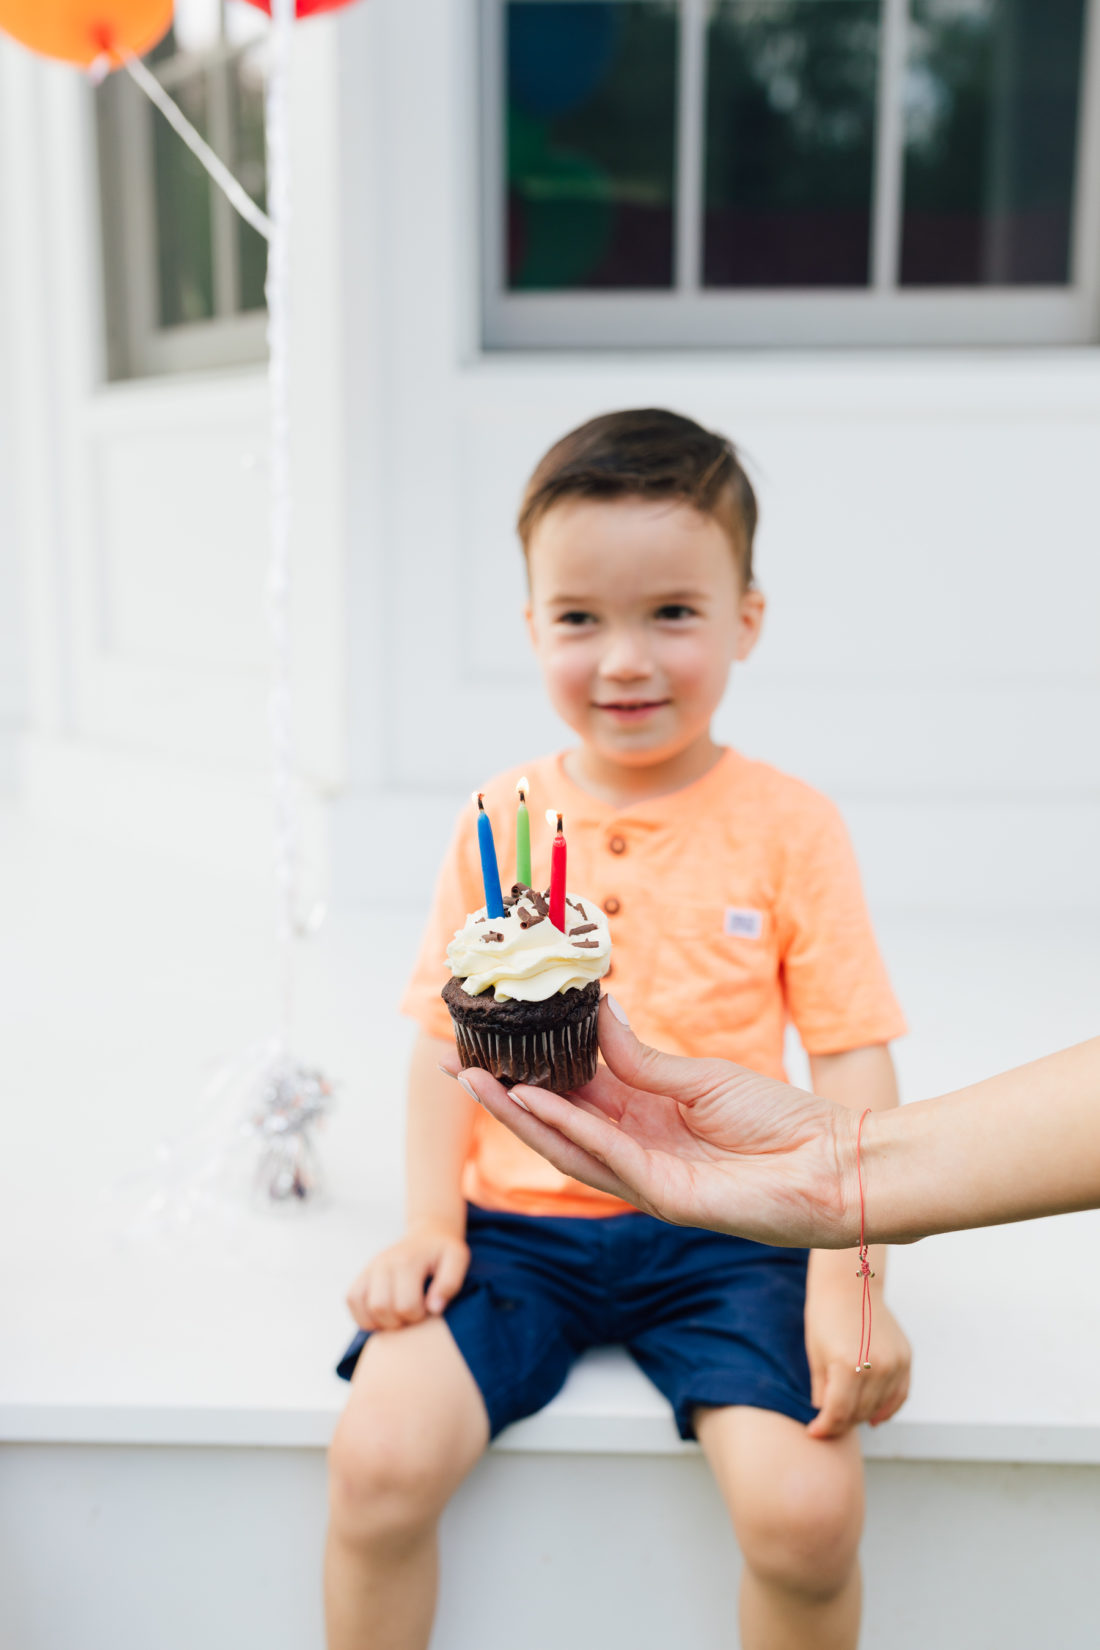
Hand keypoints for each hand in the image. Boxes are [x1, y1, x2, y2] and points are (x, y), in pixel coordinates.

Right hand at [345, 1221, 469, 1332]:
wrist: (428, 1236)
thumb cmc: (443, 1253)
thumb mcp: (458, 1259)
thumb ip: (450, 1283)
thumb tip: (433, 1308)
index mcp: (407, 1260)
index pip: (406, 1306)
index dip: (418, 1316)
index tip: (428, 1309)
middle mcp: (383, 1262)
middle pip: (381, 1308)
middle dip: (399, 1321)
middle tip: (413, 1314)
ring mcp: (370, 1268)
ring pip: (364, 1307)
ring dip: (381, 1321)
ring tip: (399, 1316)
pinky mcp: (361, 1275)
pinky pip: (351, 1300)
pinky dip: (364, 1315)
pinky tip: (383, 1315)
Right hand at [450, 997, 860, 1249]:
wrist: (837, 1165)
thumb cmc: (782, 1123)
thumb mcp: (701, 1077)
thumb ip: (643, 1058)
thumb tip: (597, 1011)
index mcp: (646, 1117)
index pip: (574, 1092)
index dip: (529, 1068)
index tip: (489, 1041)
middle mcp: (637, 1150)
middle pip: (556, 1122)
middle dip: (503, 1095)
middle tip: (455, 1063)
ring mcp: (648, 1178)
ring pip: (569, 1145)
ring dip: (520, 1115)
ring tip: (477, 1080)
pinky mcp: (667, 1198)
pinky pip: (608, 1157)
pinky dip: (568, 1129)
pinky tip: (534, 1102)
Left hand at [806, 1291, 911, 1438]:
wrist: (851, 1285)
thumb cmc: (825, 1316)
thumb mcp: (816, 1354)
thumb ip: (822, 1390)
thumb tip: (826, 1419)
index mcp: (847, 1365)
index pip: (837, 1412)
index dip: (824, 1427)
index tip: (814, 1432)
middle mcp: (876, 1366)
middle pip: (860, 1412)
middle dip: (841, 1422)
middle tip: (829, 1423)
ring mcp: (895, 1363)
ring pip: (880, 1408)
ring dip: (863, 1417)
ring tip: (847, 1416)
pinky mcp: (906, 1358)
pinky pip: (900, 1395)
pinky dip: (888, 1409)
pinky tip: (874, 1417)